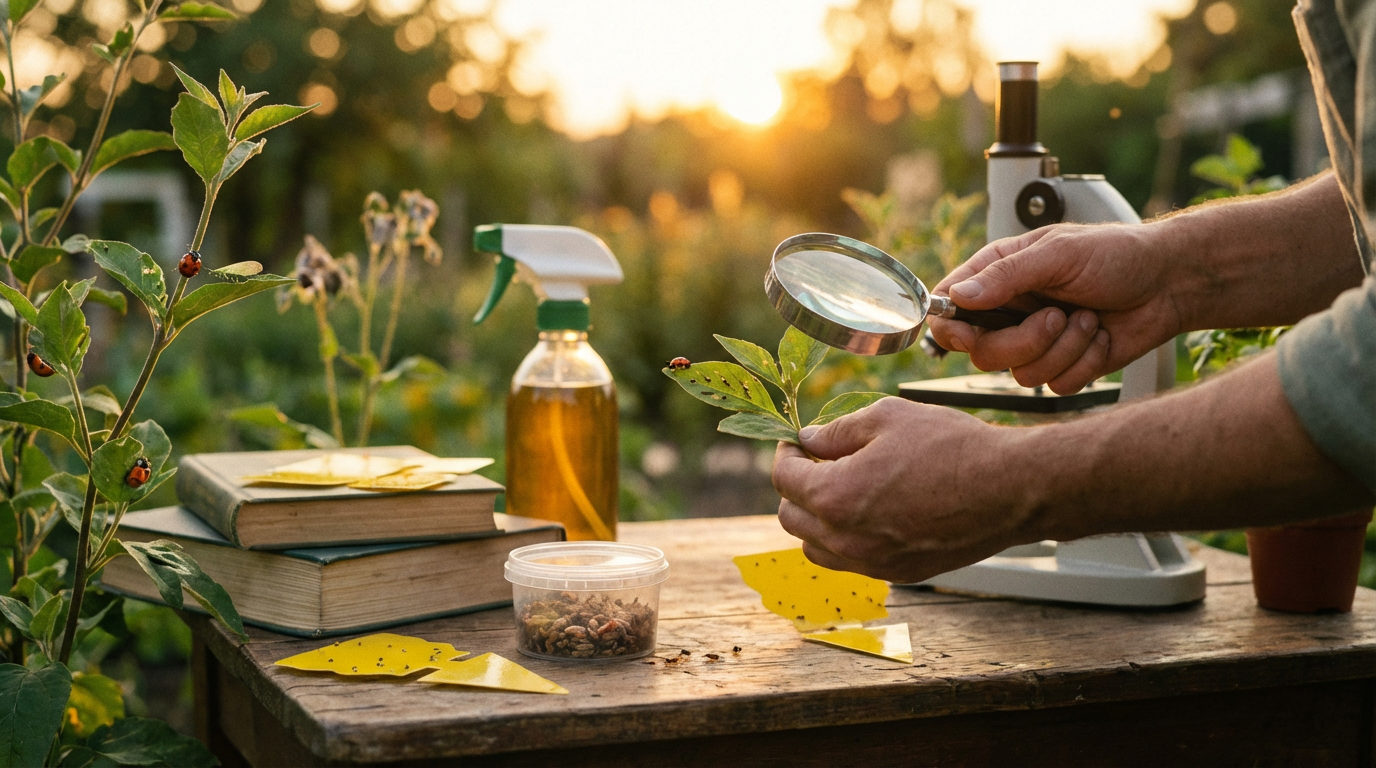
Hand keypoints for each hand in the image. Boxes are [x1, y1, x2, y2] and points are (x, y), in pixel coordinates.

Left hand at [771, 397, 1041, 582]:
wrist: (1009, 489)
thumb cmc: (952, 447)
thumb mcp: (887, 417)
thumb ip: (837, 430)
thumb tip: (808, 439)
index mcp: (835, 497)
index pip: (784, 479)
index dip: (785, 453)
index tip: (797, 441)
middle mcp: (847, 539)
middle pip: (790, 517)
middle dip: (795, 487)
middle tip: (817, 462)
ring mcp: (872, 562)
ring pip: (815, 548)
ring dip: (816, 519)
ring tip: (841, 488)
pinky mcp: (898, 573)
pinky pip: (850, 562)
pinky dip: (845, 539)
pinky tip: (868, 512)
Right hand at [928, 223, 1184, 392]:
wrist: (1171, 282)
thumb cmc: (1117, 255)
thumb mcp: (1058, 254)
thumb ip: (1006, 275)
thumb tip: (958, 294)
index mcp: (999, 276)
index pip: (949, 309)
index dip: (951, 327)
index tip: (970, 334)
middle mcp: (1011, 312)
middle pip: (980, 352)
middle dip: (1023, 341)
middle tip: (1057, 316)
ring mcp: (1036, 342)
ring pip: (1020, 374)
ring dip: (1063, 348)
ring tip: (1088, 319)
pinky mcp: (1064, 366)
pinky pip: (1055, 385)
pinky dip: (1084, 362)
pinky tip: (1100, 336)